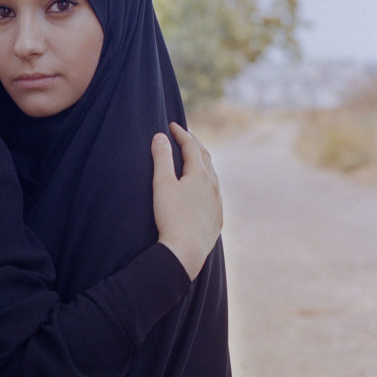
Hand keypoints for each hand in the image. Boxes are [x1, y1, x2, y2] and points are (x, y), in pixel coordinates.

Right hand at [152, 122, 222, 279]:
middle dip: (194, 144)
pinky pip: (214, 193)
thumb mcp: (162, 185)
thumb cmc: (171, 217)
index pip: (191, 146)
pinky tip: (202, 189)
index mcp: (200, 174)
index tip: (171, 125)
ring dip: (202, 163)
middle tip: (184, 136)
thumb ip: (161, 158)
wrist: (186, 251)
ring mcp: (217, 202)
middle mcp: (213, 185)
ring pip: (212, 175)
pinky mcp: (216, 217)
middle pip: (205, 157)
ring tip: (194, 159)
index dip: (181, 134)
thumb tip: (160, 137)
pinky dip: (206, 182)